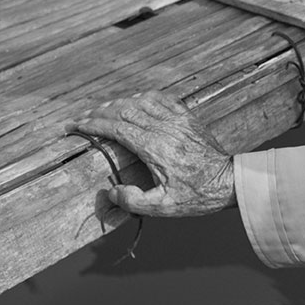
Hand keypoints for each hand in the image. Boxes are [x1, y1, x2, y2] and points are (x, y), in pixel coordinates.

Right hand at [66, 91, 235, 216]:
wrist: (230, 182)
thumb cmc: (198, 195)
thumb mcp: (164, 207)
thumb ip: (134, 201)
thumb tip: (112, 191)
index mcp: (155, 148)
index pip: (117, 128)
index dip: (93, 125)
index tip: (75, 126)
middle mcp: (165, 129)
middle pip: (125, 110)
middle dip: (99, 112)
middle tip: (81, 118)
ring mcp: (178, 120)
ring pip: (141, 101)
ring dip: (118, 103)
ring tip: (101, 110)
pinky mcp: (188, 118)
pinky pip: (162, 99)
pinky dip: (143, 97)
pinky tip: (133, 101)